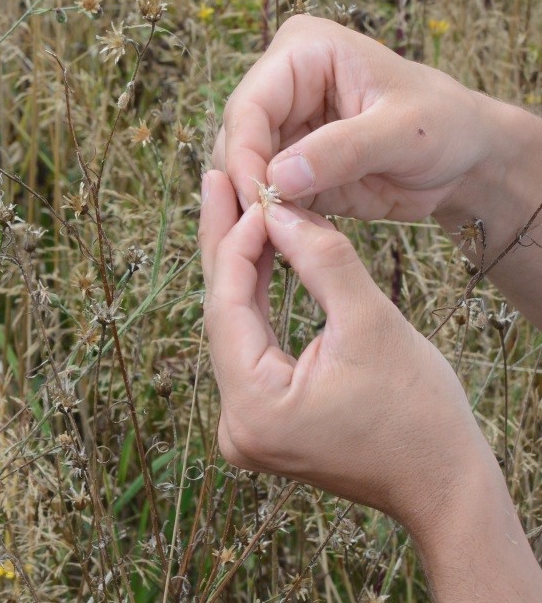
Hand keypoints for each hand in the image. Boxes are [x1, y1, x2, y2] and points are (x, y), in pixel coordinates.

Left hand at [199, 169, 494, 523]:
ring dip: (240, 266)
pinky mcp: (262, 418)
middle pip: (222, 314)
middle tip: (217, 179)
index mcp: (253, 408)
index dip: (238, 241)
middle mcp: (234, 423)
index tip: (252, 190)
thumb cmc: (421, 414)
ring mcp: (245, 425)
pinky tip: (258, 251)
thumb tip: (275, 207)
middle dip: (227, 245)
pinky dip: (257, 299)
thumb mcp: (371, 323)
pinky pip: (250, 344)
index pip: (227, 306)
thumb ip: (320, 261)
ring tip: (235, 202)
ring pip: (234, 325)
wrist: (449, 487)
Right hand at [213, 14, 492, 221]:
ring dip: (253, 203)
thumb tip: (276, 178)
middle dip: (245, 183)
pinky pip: (261, 192)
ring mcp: (281, 124)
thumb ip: (343, 150)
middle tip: (259, 228)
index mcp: (303, 52)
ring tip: (273, 236)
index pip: (251, 104)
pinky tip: (284, 237)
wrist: (466, 155)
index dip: (246, 153)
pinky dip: (269, 217)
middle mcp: (281, 84)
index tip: (255, 199)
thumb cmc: (446, 124)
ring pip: (239, 168)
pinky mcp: (286, 162)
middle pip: (236, 137)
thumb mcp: (405, 132)